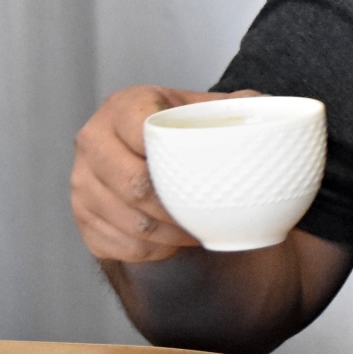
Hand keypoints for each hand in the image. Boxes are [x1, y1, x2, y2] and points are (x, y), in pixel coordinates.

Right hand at [71, 86, 255, 261]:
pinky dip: (153, 250)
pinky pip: (119, 245)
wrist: (153, 152)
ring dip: (170, 234)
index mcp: (124, 106)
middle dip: (176, 206)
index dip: (172, 154)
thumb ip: (243, 103)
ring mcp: (81, 182)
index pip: (140, 128)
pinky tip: (174, 242)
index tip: (202, 168)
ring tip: (198, 232)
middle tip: (208, 213)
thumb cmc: (188, 128)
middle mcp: (93, 141)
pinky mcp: (81, 218)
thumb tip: (271, 111)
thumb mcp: (212, 107)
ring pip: (128, 221)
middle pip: (132, 185)